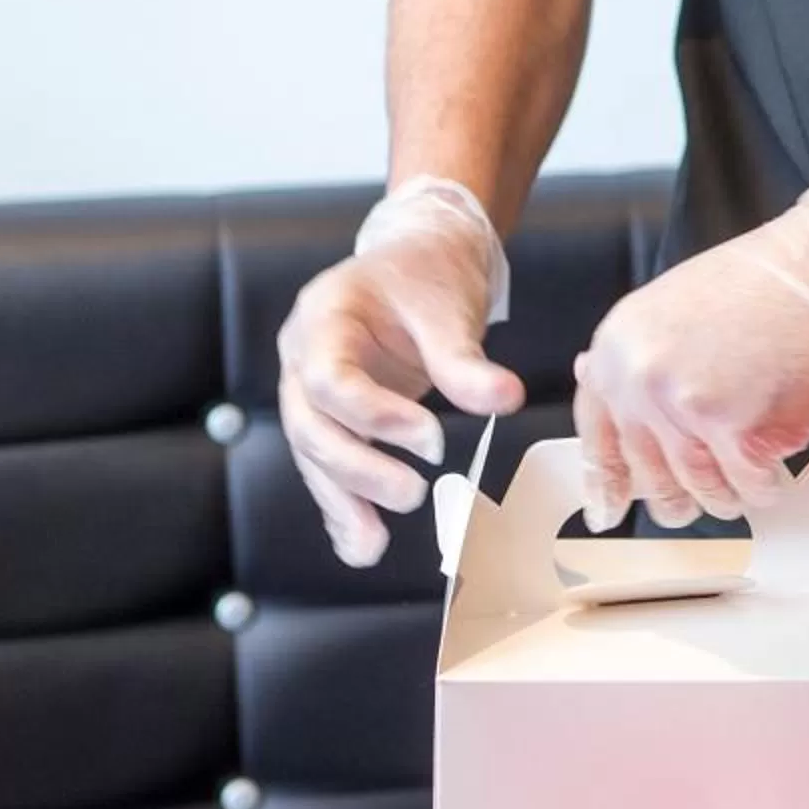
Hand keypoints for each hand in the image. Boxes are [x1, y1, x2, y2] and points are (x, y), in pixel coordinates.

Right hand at [277, 181, 523, 564]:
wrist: (416, 262)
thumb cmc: (427, 277)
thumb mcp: (449, 308)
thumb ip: (466, 359)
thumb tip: (507, 399)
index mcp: (324, 319)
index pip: (330, 378)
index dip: (375, 416)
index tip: (431, 440)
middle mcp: (301, 357)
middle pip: (310, 424)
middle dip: (358, 468)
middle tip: (414, 494)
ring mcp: (306, 390)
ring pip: (312, 453)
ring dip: (342, 501)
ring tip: (372, 546)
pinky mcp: (329, 419)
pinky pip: (325, 466)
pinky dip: (342, 506)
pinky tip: (360, 544)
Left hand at [572, 159, 808, 530]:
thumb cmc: (766, 281)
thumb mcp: (673, 306)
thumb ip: (640, 361)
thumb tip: (615, 399)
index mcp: (621, 347)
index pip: (598, 438)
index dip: (606, 482)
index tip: (608, 510)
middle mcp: (644, 382)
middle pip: (652, 479)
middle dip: (681, 496)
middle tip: (704, 490)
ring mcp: (690, 412)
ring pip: (703, 492)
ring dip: (731, 489)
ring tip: (751, 455)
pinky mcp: (742, 436)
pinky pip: (751, 488)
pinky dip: (768, 481)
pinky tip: (777, 448)